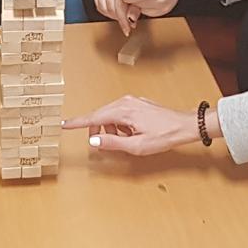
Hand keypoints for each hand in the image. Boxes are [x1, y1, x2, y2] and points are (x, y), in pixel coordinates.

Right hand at [64, 95, 200, 156]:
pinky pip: (119, 113)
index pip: (93, 118)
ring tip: (124, 140)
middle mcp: (124, 102)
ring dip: (110, 129)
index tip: (63, 124)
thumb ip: (112, 143)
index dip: (77, 123)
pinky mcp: (136, 103)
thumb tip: (94, 142)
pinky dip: (119, 125)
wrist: (184, 125)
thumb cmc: (164, 136)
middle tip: (101, 145)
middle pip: (99, 116)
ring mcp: (131, 101)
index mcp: (122, 112)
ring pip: (109, 115)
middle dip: (97, 131)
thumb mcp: (137, 146)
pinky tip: (131, 133)